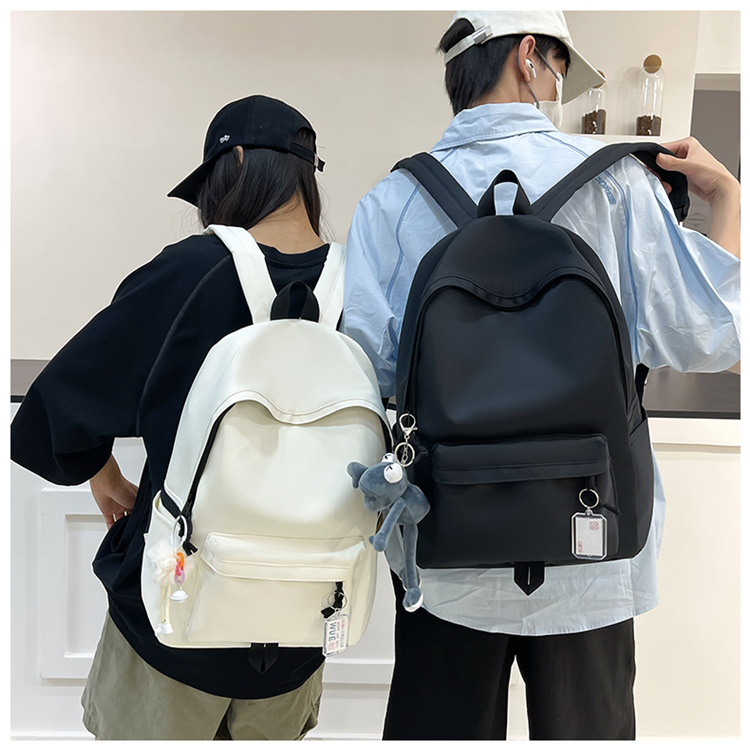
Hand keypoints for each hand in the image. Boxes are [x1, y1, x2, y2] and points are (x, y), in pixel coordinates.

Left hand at [89, 455, 137, 529]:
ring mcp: (116, 507)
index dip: (139, 519)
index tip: (141, 526)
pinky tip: (113, 533)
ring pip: (120, 520)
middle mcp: (126, 503)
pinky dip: (111, 528)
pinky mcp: (107, 510)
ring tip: (125, 534)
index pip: (139, 512)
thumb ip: (139, 511)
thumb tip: (143, 519)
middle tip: (133, 531)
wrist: (107, 484)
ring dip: (121, 527)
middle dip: (130, 523)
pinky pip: (109, 521)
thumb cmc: (123, 488)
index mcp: (135, 499)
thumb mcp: (136, 501)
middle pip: (129, 517)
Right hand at [657, 137, 739, 257]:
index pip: (665, 147)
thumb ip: (672, 162)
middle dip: (659, 168)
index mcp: (688, 144)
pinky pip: (669, 175)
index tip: (651, 165)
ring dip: (663, 176)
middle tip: (658, 176)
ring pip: (665, 168)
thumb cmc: (713, 174)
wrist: (719, 189)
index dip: (657, 156)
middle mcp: (685, 152)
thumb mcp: (690, 166)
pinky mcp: (682, 173)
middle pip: (663, 158)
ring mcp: (683, 163)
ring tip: (666, 182)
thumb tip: (659, 158)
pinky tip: (669, 185)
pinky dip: (667, 181)